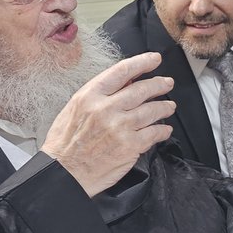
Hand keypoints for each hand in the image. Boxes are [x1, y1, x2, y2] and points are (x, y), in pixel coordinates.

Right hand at [40, 53, 175, 197]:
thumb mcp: (76, 108)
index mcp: (91, 96)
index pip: (122, 71)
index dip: (143, 62)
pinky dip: (163, 130)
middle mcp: (107, 108)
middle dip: (159, 84)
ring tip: (169, 106)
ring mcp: (120, 127)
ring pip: (152, 110)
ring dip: (165, 107)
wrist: (63, 173)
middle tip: (167, 83)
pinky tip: (164, 129)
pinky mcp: (130, 146)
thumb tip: (125, 82)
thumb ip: (99, 94)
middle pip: (142, 89)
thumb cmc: (65, 143)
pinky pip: (154, 133)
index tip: (154, 59)